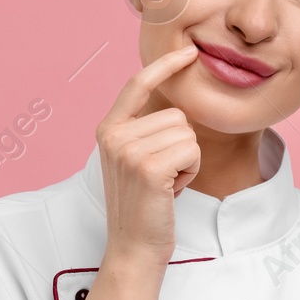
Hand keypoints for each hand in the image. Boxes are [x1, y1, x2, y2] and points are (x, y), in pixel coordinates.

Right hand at [94, 44, 200, 264]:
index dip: (164, 66)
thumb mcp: (135, 160)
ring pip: (187, 132)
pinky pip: (191, 150)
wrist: (134, 247)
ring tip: (166, 184)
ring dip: (187, 160)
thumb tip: (174, 105)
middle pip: (176, 114)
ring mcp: (128, 150)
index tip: (188, 52)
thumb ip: (144, 130)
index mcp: (108, 129)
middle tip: (163, 176)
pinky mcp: (148, 167)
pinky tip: (172, 191)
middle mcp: (114, 135)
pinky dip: (190, 172)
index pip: (137, 85)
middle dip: (182, 145)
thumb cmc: (143, 206)